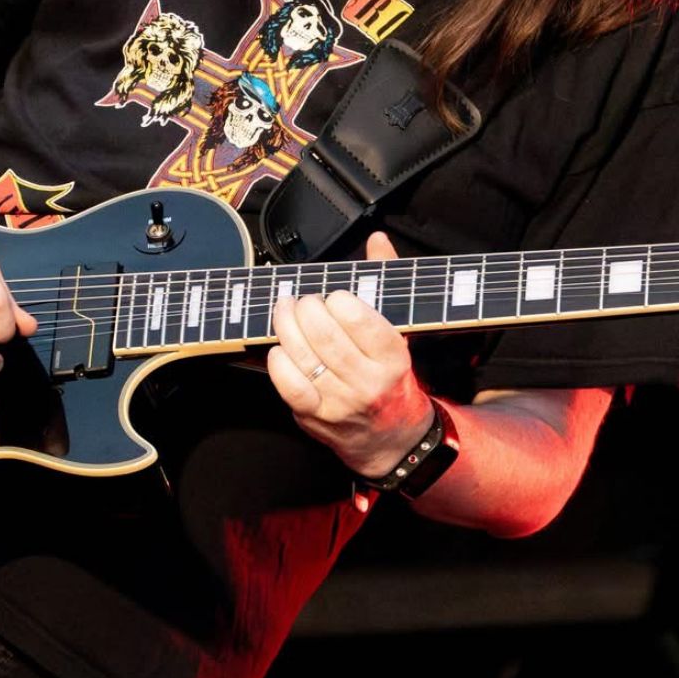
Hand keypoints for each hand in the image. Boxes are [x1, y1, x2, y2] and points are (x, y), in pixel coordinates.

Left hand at [266, 230, 434, 477]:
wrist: (391, 438)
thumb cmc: (391, 376)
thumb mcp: (400, 331)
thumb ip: (385, 281)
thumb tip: (376, 239)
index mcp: (393, 357)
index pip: (361, 321)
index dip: (338, 301)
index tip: (333, 296)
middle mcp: (368, 383)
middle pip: (325, 336)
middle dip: (306, 309)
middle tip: (303, 300)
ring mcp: (339, 403)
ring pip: (303, 357)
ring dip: (286, 326)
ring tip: (285, 310)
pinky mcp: (315, 417)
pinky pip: (288, 385)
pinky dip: (278, 361)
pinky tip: (280, 347)